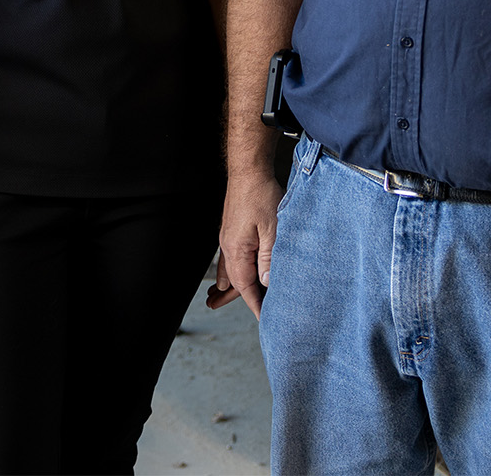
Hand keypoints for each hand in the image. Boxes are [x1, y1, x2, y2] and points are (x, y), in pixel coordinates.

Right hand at [209, 167, 280, 316]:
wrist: (248, 171)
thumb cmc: (261, 196)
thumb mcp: (272, 229)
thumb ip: (269, 258)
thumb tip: (266, 283)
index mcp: (237, 250)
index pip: (245, 286)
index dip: (255, 304)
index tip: (265, 319)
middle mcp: (228, 247)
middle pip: (234, 281)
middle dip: (236, 299)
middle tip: (230, 315)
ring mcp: (227, 238)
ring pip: (229, 269)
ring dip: (229, 286)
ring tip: (217, 300)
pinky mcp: (231, 230)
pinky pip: (228, 258)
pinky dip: (228, 271)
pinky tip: (225, 274)